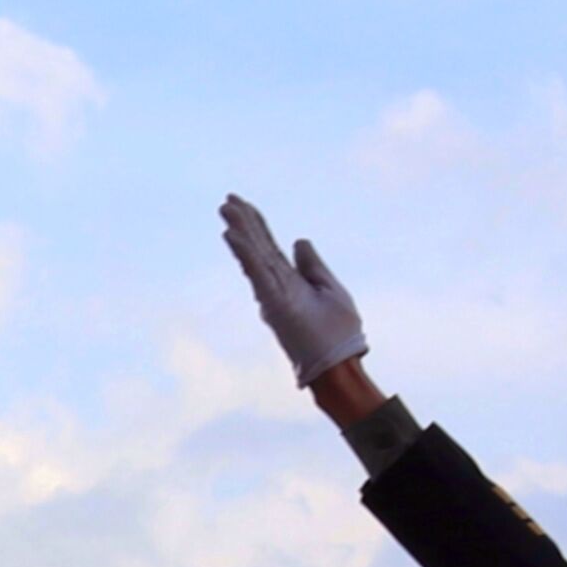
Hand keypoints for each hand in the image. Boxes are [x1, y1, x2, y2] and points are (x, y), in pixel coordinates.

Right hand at [217, 196, 367, 387]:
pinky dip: (245, 254)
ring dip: (241, 232)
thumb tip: (298, 240)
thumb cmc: (337, 334)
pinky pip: (258, 274)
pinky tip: (233, 235)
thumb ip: (313, 265)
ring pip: (254, 257)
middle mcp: (278, 286)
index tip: (242, 204)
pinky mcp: (276, 304)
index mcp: (290, 281)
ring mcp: (275, 295)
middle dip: (244, 223)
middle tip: (227, 200)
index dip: (256, 225)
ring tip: (227, 210)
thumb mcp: (330, 289)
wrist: (339, 366)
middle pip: (258, 248)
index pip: (269, 248)